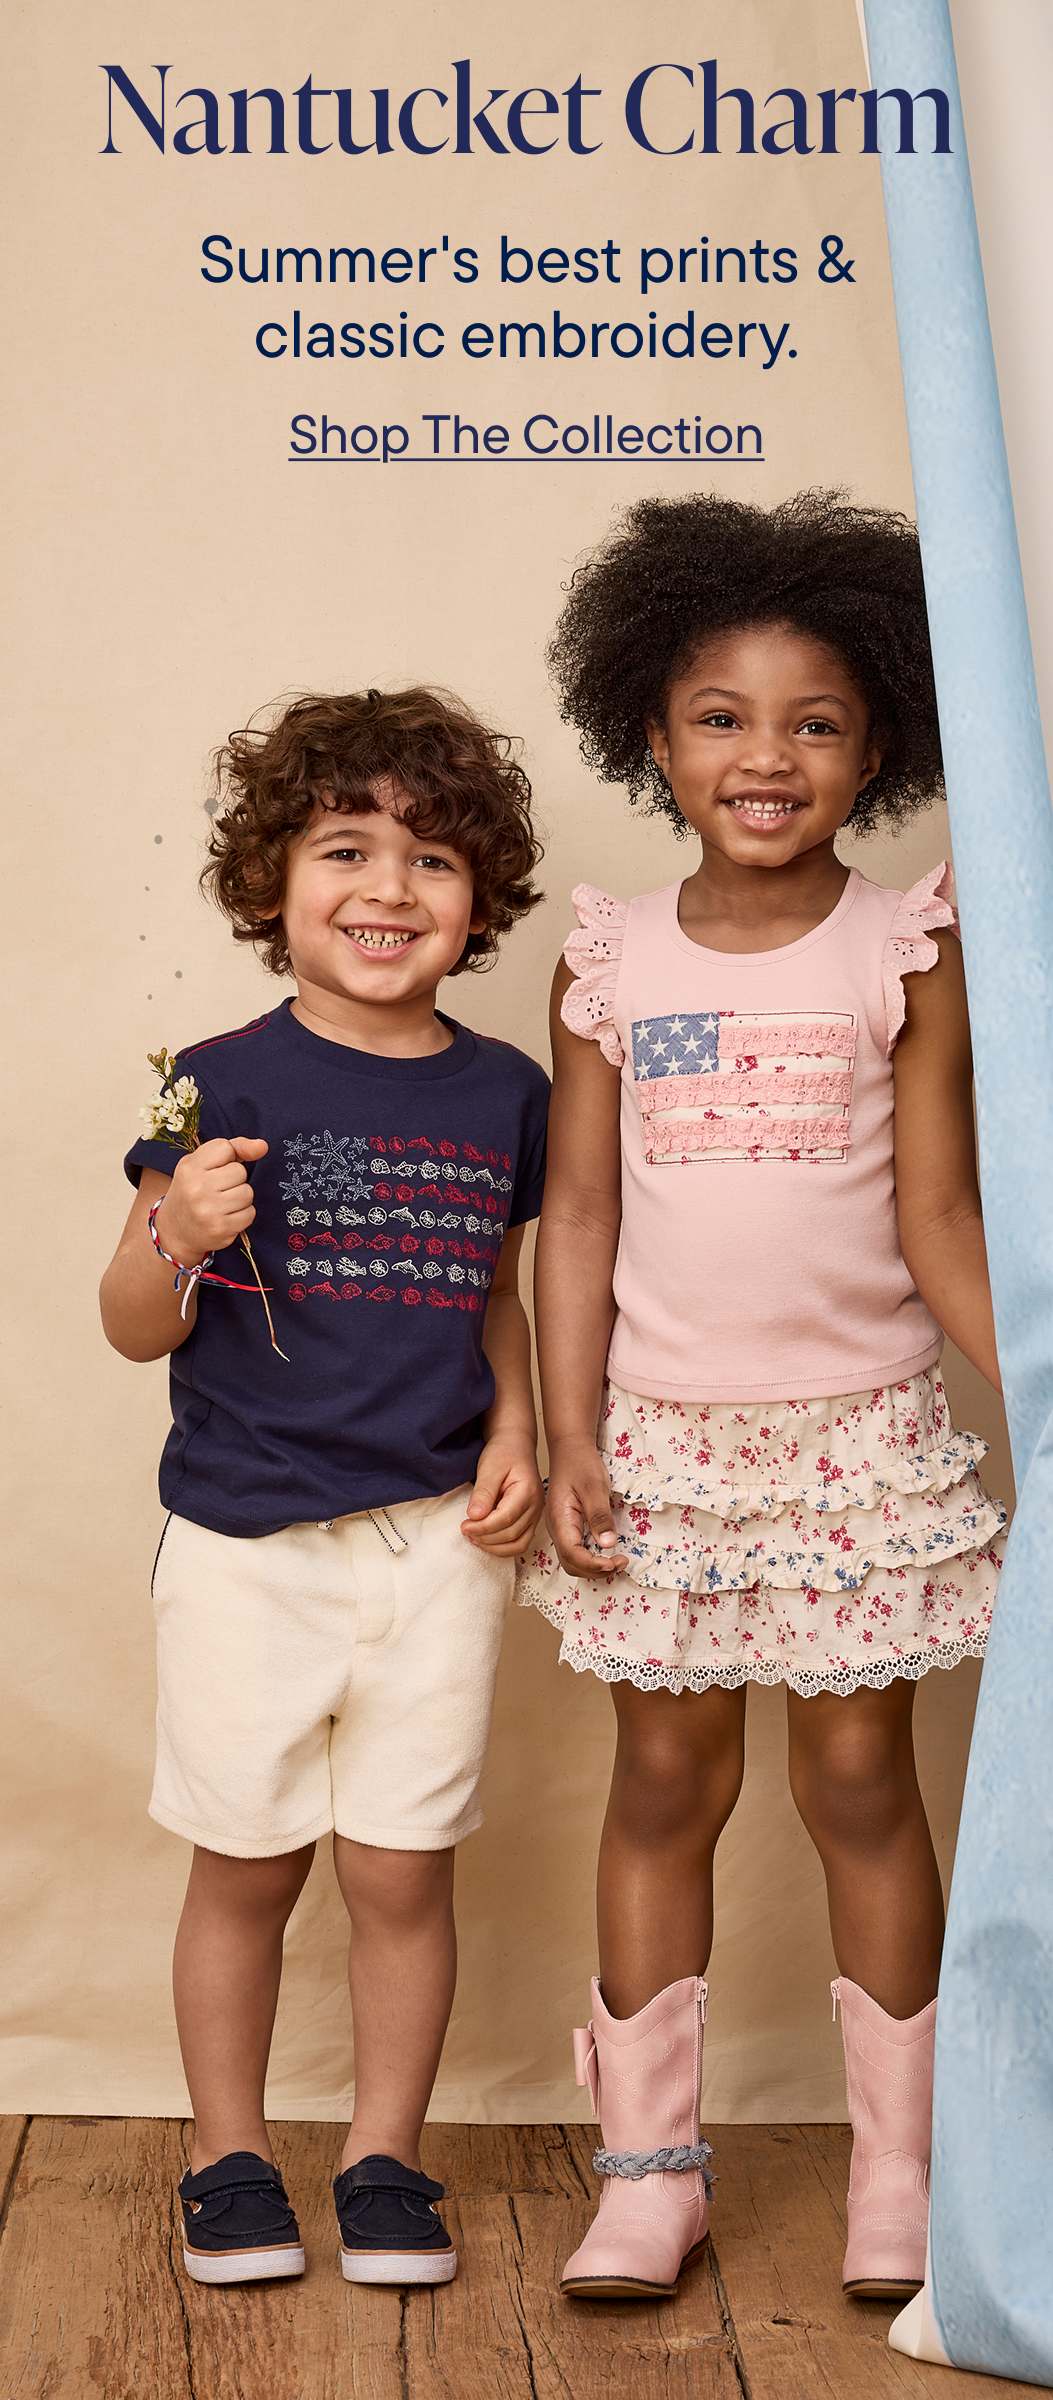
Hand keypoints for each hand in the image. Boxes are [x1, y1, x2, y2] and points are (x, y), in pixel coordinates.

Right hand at [155, 1137, 268, 1265]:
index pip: (226, 1147)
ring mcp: (208, 1209)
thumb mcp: (202, 1163)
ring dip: (241, 1198)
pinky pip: (249, 1213)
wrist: (175, 1230)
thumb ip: (234, 1148)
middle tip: (218, 1189)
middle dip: (235, 1180)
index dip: (227, 1158)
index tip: (215, 1169)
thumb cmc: (193, 1190)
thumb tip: (262, 1146)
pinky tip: (226, 1216)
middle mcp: (197, 1187)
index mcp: (189, 1167)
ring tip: (223, 1203)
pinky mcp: (220, 1228)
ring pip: (247, 1193)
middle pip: (240, 1171)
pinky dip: (242, 1215)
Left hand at [460, 1437, 544, 1557]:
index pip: (505, 1519)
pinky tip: (485, 1539)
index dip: (483, 1527)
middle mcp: (536, 1506)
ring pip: (518, 1544)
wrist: (515, 1446)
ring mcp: (535, 1515)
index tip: (464, 1525)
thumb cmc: (504, 1453)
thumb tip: (474, 1517)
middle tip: (465, 1530)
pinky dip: (502, 1547)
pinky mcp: (529, 1520)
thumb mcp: (489, 1467)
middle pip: (511, 1534)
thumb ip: (483, 1493)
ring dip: (493, 1546)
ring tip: (474, 1537)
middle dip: (485, 1537)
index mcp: (527, 1491)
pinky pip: (519, 1542)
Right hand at [545, 1435, 627, 1574]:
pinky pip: (576, 1550)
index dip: (594, 1564)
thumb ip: (600, 1516)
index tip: (616, 1561)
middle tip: (621, 1563)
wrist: (570, 1448)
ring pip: (573, 1560)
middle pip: (571, 1564)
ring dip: (594, 1568)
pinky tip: (607, 1553)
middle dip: (596, 1571)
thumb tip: (608, 1545)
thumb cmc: (581, 1463)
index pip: (573, 1554)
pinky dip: (592, 1558)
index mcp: (560, 1519)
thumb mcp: (594, 1487)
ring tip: (617, 1561)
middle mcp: (557, 1528)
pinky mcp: (567, 1526)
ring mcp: (561, 1528)